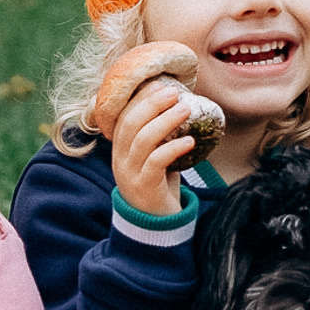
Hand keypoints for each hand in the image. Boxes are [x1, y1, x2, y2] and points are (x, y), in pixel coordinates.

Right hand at [111, 79, 197, 217]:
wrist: (154, 224)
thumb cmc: (158, 186)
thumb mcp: (154, 159)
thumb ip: (160, 138)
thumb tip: (181, 108)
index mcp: (120, 149)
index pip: (124, 117)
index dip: (140, 99)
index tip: (160, 85)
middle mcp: (120, 159)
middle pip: (131, 123)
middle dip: (153, 104)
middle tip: (175, 93)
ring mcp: (129, 173)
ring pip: (143, 140)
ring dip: (166, 121)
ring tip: (186, 110)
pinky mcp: (144, 187)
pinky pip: (156, 162)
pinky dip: (173, 148)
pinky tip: (189, 141)